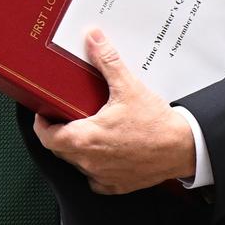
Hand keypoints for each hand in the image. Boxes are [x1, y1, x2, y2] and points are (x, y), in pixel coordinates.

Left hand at [33, 29, 195, 193]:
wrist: (183, 148)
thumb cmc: (156, 124)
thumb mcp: (128, 86)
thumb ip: (107, 60)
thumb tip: (94, 39)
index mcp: (85, 139)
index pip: (47, 137)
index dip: (41, 126)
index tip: (43, 116)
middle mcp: (90, 161)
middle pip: (61, 150)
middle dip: (60, 134)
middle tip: (66, 118)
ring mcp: (103, 176)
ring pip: (78, 164)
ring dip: (78, 150)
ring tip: (89, 130)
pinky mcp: (117, 185)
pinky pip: (97, 178)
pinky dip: (97, 166)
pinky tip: (106, 152)